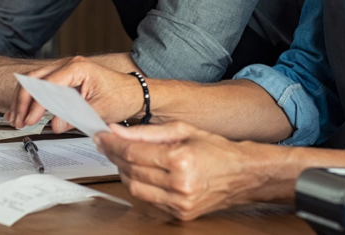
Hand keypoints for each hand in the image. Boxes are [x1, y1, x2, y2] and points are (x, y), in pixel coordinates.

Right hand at [7, 56, 143, 132]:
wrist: (134, 93)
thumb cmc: (121, 96)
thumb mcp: (99, 110)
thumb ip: (75, 116)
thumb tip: (55, 124)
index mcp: (77, 68)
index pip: (47, 85)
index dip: (36, 104)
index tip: (30, 120)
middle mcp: (69, 64)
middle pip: (34, 79)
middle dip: (23, 101)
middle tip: (18, 120)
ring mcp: (65, 70)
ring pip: (33, 80)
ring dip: (23, 100)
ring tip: (16, 118)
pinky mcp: (64, 78)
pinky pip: (41, 84)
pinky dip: (30, 97)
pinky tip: (22, 110)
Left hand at [94, 122, 287, 219]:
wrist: (243, 174)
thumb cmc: (216, 149)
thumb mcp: (182, 130)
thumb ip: (146, 131)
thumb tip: (117, 130)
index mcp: (180, 159)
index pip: (133, 152)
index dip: (112, 143)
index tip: (101, 135)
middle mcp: (180, 184)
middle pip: (131, 170)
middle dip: (114, 155)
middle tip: (106, 143)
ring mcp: (180, 203)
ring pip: (135, 188)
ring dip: (123, 172)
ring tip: (121, 156)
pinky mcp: (180, 214)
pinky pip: (148, 200)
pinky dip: (139, 185)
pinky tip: (138, 172)